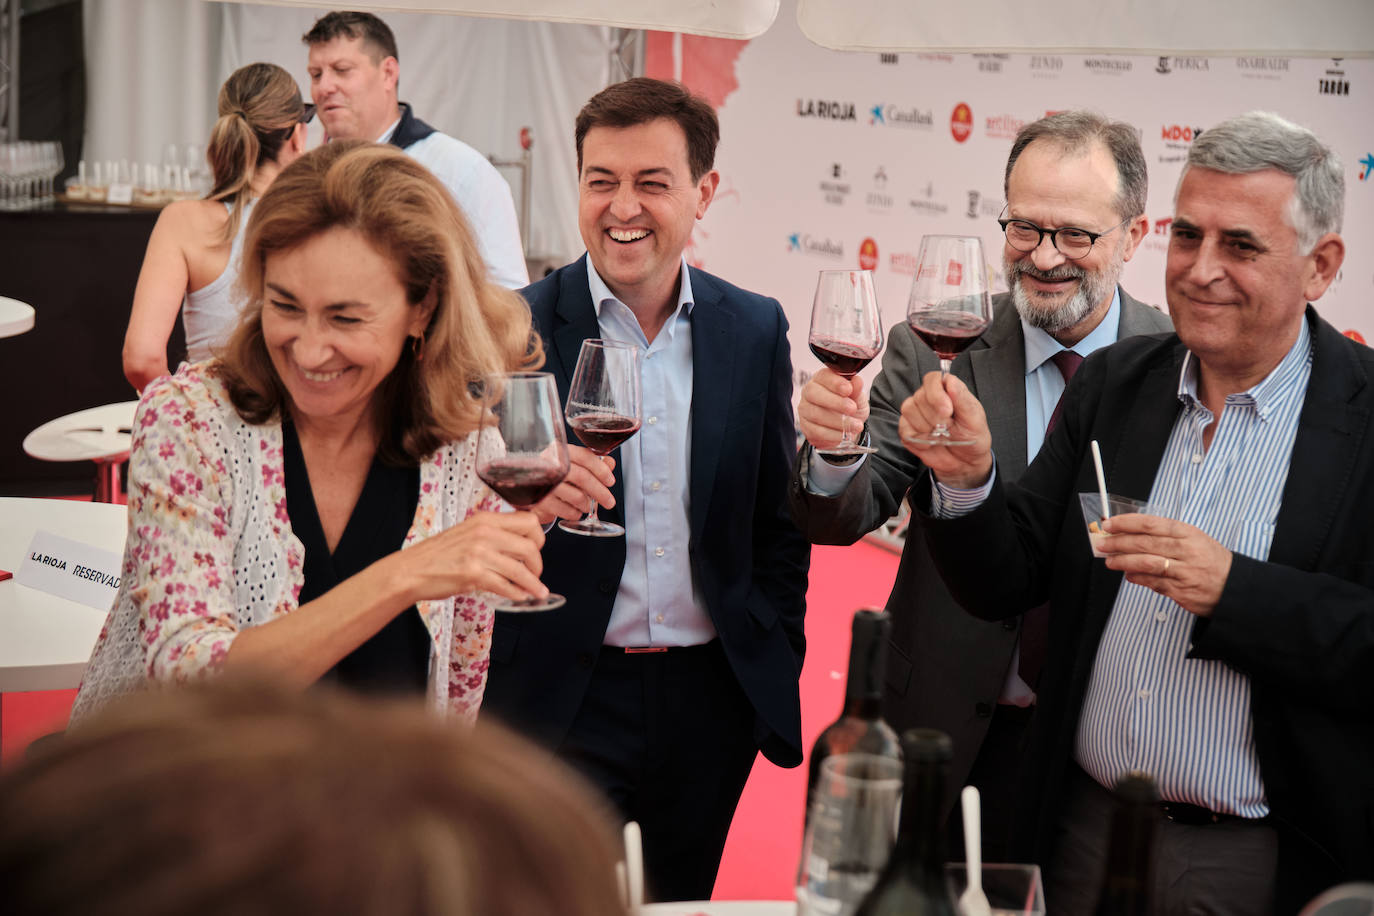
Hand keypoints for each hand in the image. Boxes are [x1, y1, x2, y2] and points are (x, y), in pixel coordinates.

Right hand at [400, 510, 548, 602]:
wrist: (411, 569)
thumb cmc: (438, 554)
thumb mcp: (467, 532)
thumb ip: (492, 534)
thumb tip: (518, 545)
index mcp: (485, 520)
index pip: (528, 520)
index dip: (539, 537)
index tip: (537, 549)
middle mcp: (485, 533)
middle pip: (530, 546)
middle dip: (538, 564)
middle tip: (535, 574)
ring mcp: (480, 553)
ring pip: (521, 570)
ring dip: (533, 584)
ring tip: (537, 591)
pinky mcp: (474, 574)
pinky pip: (506, 585)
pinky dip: (517, 593)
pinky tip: (519, 596)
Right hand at [531, 445, 615, 525]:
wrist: (525, 485)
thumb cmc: (554, 472)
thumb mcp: (571, 463)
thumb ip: (592, 462)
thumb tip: (610, 463)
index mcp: (560, 450)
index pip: (586, 457)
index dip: (601, 470)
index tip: (611, 481)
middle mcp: (550, 463)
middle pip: (582, 477)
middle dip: (600, 492)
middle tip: (610, 502)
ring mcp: (544, 482)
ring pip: (576, 496)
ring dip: (587, 504)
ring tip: (588, 506)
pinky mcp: (539, 499)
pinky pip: (566, 510)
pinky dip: (575, 513)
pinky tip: (575, 511)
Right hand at [797, 368, 867, 449]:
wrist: (847, 427)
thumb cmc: (850, 406)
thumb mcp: (857, 397)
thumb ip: (856, 390)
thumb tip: (857, 381)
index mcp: (822, 379)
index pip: (824, 376)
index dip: (835, 383)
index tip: (848, 390)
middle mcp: (809, 392)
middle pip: (813, 393)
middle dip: (835, 402)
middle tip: (852, 409)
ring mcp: (805, 409)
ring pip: (815, 414)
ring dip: (837, 421)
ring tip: (855, 425)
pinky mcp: (805, 426)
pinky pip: (815, 431)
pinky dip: (832, 434)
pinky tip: (844, 435)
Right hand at [898, 371, 992, 486]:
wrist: (964, 460)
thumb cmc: (972, 436)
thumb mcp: (974, 418)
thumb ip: (962, 399)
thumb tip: (951, 382)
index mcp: (946, 389)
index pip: (932, 379)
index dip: (936, 394)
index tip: (947, 411)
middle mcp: (928, 398)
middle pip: (920, 397)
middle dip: (935, 418)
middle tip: (949, 428)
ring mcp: (915, 413)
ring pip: (909, 412)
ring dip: (927, 429)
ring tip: (941, 435)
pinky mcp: (907, 429)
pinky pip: (904, 430)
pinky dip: (919, 440)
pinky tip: (931, 443)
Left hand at [1098, 514, 1232, 616]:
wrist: (1236, 587)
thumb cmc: (1212, 561)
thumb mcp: (1194, 539)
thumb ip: (1166, 537)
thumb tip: (1132, 536)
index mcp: (1188, 533)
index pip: (1151, 524)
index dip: (1127, 523)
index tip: (1110, 524)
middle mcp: (1186, 550)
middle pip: (1145, 542)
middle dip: (1119, 542)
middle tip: (1103, 543)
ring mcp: (1184, 571)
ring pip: (1146, 562)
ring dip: (1123, 561)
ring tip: (1110, 561)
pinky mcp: (1182, 590)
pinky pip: (1154, 583)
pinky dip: (1138, 578)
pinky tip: (1128, 575)